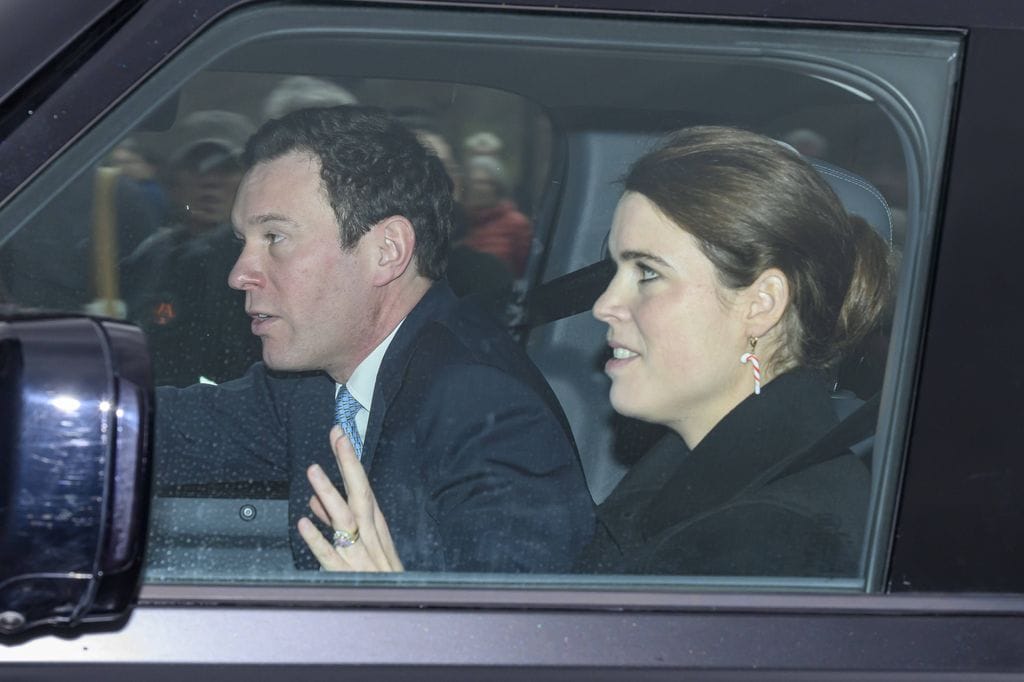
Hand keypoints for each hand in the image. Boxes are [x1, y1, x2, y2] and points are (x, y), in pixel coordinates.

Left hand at [297, 425, 403, 571]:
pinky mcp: (349, 580)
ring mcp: (361, 560)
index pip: (366, 490)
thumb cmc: (382, 585)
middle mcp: (372, 542)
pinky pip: (332, 558)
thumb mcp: (369, 552)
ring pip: (346, 522)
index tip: (342, 438)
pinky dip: (318, 540)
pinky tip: (304, 524)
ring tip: (315, 471)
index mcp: (378, 533)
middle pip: (361, 497)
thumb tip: (316, 500)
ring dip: (331, 494)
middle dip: (349, 466)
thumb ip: (340, 526)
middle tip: (337, 438)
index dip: (353, 463)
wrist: (398, 617)